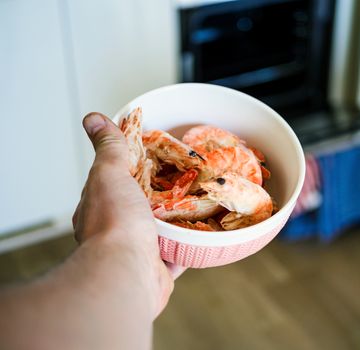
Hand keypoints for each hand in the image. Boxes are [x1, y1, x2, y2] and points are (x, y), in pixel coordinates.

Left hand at [73, 112, 184, 316]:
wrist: (128, 272)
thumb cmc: (115, 222)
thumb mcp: (110, 174)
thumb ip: (109, 148)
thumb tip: (93, 118)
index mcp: (98, 208)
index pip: (115, 182)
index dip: (133, 168)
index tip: (154, 157)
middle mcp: (116, 231)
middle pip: (143, 205)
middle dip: (162, 194)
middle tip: (184, 177)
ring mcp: (138, 251)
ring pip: (162, 230)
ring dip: (177, 218)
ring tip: (198, 199)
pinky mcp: (160, 268)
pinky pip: (180, 252)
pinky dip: (190, 243)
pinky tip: (205, 230)